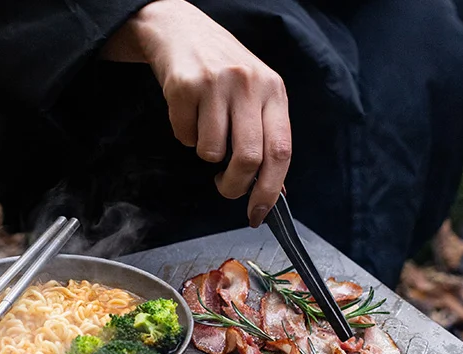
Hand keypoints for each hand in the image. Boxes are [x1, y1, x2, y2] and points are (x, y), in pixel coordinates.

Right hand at [102, 0, 291, 226]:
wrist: (181, 30)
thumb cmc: (223, 71)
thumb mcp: (255, 95)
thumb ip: (267, 138)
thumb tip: (276, 190)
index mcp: (274, 91)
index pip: (281, 152)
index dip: (270, 191)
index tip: (258, 214)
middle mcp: (249, 84)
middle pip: (248, 159)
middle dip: (234, 186)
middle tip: (225, 187)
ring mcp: (216, 83)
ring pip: (211, 153)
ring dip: (206, 155)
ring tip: (206, 130)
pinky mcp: (184, 86)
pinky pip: (185, 137)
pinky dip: (185, 136)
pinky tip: (189, 114)